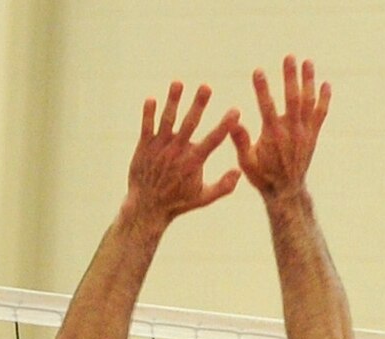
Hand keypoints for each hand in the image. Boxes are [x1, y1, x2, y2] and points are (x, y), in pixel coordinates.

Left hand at [125, 82, 240, 227]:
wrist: (147, 209)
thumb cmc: (177, 203)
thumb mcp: (202, 198)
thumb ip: (222, 187)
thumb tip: (240, 172)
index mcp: (193, 162)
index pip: (213, 140)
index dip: (225, 126)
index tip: (235, 111)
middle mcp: (177, 152)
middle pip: (189, 124)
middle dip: (198, 105)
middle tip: (206, 87)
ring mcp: (160, 148)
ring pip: (167, 121)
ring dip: (173, 101)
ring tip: (178, 83)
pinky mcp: (144, 148)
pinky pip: (146, 127)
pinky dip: (148, 114)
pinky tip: (151, 100)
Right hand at [230, 57, 330, 202]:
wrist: (286, 191)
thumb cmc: (263, 176)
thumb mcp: (246, 163)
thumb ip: (240, 141)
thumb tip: (233, 121)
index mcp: (272, 136)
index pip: (267, 107)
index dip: (262, 89)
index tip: (258, 71)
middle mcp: (291, 131)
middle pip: (292, 99)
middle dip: (290, 77)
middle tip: (289, 57)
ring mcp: (304, 132)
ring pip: (309, 102)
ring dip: (308, 81)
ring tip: (307, 62)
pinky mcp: (313, 135)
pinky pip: (321, 114)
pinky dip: (324, 99)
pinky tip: (325, 84)